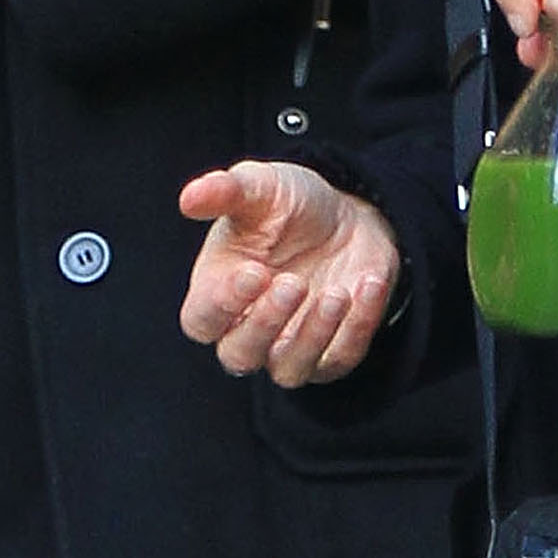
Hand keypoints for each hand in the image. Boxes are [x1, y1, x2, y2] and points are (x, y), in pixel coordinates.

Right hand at [178, 160, 399, 386]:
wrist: (345, 215)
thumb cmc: (288, 206)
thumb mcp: (261, 187)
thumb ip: (226, 191)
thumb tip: (188, 198)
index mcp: (216, 290)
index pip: (201, 319)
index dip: (222, 304)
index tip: (255, 271)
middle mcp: (248, 328)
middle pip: (239, 355)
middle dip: (266, 323)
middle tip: (294, 283)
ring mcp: (291, 346)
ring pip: (289, 370)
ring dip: (313, 336)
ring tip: (335, 293)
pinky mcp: (334, 351)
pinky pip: (342, 357)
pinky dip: (358, 326)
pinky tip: (369, 285)